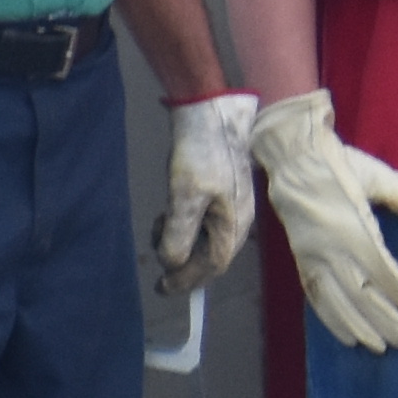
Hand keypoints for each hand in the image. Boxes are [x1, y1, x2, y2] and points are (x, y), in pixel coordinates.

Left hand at [153, 91, 263, 296]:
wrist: (212, 109)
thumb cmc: (201, 153)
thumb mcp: (184, 195)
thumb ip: (179, 233)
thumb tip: (172, 264)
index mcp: (234, 224)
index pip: (213, 266)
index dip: (187, 280)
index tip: (162, 287)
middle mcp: (238, 218)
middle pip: (213, 256)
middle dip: (185, 265)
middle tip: (159, 267)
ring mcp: (232, 204)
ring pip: (208, 239)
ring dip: (183, 242)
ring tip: (159, 228)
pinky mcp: (223, 190)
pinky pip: (206, 223)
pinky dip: (186, 227)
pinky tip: (170, 214)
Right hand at [247, 87, 397, 352]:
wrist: (293, 162)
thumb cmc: (343, 167)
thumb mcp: (381, 176)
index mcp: (354, 226)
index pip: (382, 271)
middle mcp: (331, 247)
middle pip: (360, 294)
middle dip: (384, 319)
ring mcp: (313, 256)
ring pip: (337, 301)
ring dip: (359, 327)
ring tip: (379, 346)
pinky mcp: (301, 261)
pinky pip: (315, 297)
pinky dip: (331, 321)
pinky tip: (347, 337)